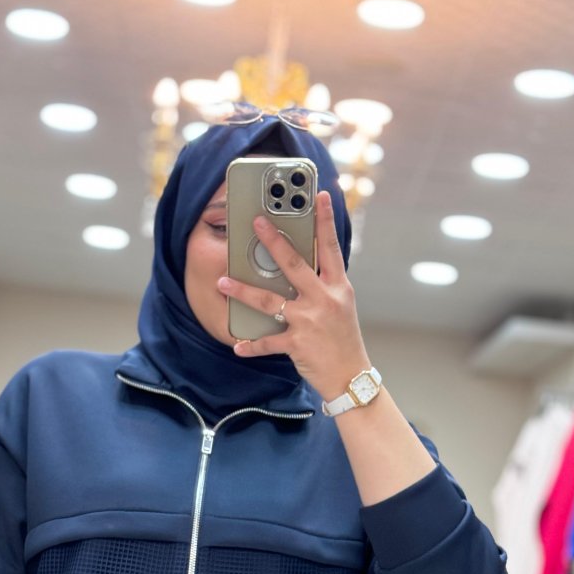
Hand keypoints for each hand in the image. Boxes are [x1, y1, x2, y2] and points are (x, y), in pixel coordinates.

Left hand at [217, 190, 370, 401]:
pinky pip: (268, 342)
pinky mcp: (298, 344)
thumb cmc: (343, 339)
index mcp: (338, 287)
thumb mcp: (341, 306)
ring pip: (270, 301)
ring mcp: (310, 321)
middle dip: (273, 241)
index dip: (325, 220)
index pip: (331, 247)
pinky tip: (237, 345)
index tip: (320, 196)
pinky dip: (251, 345)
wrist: (351, 377)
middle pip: (295, 264)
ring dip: (243, 291)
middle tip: (256, 222)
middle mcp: (324, 299)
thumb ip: (323, 285)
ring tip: (222, 281)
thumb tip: (295, 267)